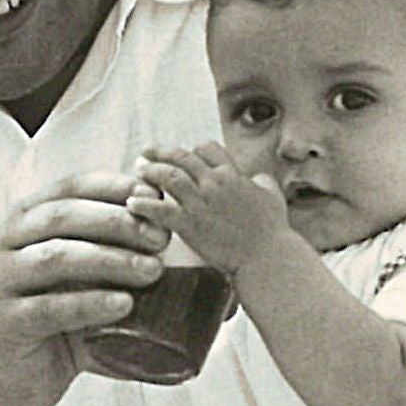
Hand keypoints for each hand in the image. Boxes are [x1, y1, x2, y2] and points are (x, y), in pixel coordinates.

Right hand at [0, 170, 170, 405]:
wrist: (10, 384)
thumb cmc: (54, 329)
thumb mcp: (83, 289)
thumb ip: (121, 271)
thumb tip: (204, 270)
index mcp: (21, 224)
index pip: (68, 189)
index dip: (112, 187)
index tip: (155, 196)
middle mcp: (0, 245)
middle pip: (62, 217)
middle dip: (117, 221)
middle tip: (162, 238)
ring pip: (56, 257)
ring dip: (109, 259)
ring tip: (153, 271)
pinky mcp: (1, 324)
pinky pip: (49, 308)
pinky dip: (89, 304)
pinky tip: (122, 305)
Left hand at [134, 146, 286, 278]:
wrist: (266, 256)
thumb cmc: (272, 230)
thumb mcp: (272, 196)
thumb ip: (261, 181)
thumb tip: (256, 177)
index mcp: (232, 174)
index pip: (206, 149)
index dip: (192, 150)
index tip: (181, 155)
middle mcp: (214, 183)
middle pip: (182, 157)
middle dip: (161, 152)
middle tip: (146, 152)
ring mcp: (200, 202)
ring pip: (168, 176)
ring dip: (150, 171)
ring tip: (138, 170)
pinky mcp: (190, 224)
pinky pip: (160, 209)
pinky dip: (143, 205)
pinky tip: (132, 204)